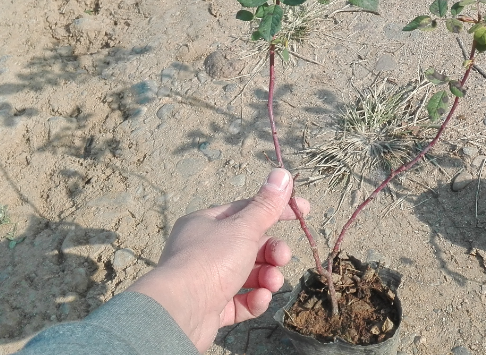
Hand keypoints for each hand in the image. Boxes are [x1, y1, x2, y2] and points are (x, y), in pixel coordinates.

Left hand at [127, 169, 308, 351]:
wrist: (180, 310)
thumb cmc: (211, 260)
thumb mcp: (243, 228)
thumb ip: (266, 205)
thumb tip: (282, 173)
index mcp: (207, 223)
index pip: (248, 209)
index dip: (277, 209)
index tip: (304, 210)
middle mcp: (205, 249)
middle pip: (250, 245)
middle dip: (272, 252)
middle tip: (281, 258)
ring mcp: (208, 280)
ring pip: (248, 274)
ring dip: (267, 277)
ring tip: (271, 283)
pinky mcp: (212, 308)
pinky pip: (240, 300)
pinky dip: (253, 299)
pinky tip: (259, 298)